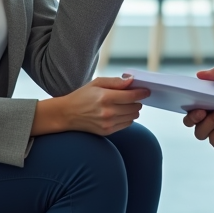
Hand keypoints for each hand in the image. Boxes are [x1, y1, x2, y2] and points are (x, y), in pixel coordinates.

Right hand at [33, 76, 149, 136]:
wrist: (67, 114)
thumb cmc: (82, 96)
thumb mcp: (97, 83)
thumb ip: (116, 82)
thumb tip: (132, 80)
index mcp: (105, 97)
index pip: (131, 96)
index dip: (142, 92)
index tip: (146, 91)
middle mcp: (108, 112)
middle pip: (135, 107)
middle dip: (137, 100)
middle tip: (134, 96)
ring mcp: (108, 123)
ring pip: (133, 116)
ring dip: (134, 109)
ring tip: (127, 104)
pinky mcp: (107, 131)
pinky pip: (127, 124)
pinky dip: (128, 118)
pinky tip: (121, 112)